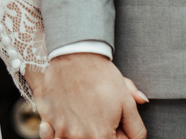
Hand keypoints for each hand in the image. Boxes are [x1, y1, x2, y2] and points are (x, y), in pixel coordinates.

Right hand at [32, 52, 147, 138]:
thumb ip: (136, 126)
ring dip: (83, 130)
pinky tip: (72, 111)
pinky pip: (56, 133)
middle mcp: (80, 138)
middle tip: (103, 113)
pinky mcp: (49, 120)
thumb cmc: (101, 76)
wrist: (74, 54)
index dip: (119, 134)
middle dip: (103, 132)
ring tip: (87, 110)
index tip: (116, 121)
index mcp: (101, 137)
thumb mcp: (126, 101)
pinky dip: (66, 127)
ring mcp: (62, 130)